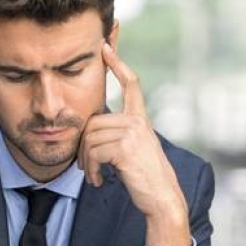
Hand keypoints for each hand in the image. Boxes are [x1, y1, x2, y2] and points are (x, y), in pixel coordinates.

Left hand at [79, 42, 191, 245]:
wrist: (161, 198)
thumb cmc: (145, 178)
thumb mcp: (134, 150)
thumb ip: (118, 135)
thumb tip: (90, 132)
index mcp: (141, 119)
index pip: (131, 84)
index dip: (118, 64)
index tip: (106, 48)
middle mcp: (138, 121)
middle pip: (93, 122)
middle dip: (84, 148)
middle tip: (87, 168)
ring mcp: (132, 133)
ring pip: (90, 139)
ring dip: (86, 163)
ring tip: (94, 176)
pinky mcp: (124, 148)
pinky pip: (93, 153)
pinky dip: (92, 171)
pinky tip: (100, 182)